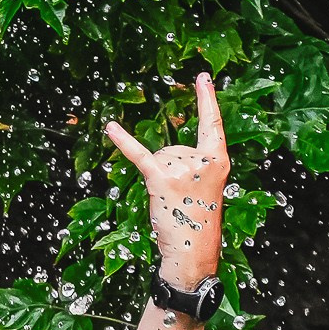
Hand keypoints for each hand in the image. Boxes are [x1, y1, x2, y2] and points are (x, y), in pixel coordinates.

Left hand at [105, 72, 228, 290]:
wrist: (192, 251)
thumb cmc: (197, 222)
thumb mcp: (206, 188)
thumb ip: (193, 165)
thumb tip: (164, 154)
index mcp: (218, 161)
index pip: (212, 125)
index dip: (207, 101)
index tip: (203, 78)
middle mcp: (201, 160)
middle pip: (173, 148)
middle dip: (169, 171)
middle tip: (180, 198)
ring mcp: (182, 169)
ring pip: (158, 157)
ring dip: (158, 178)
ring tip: (171, 200)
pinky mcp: (160, 179)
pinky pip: (139, 155)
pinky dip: (123, 141)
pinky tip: (110, 127)